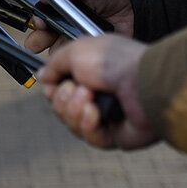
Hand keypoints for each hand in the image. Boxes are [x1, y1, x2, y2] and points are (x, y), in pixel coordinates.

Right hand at [24, 0, 133, 52]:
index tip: (41, 23)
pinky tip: (80, 54)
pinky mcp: (89, 55)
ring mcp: (76, 43)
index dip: (38, 23)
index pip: (41, 21)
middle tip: (40, 41)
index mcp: (59, 13)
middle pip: (42, 40)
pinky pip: (77, 63)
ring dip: (58, 51)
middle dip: (37, 41)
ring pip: (57, 54)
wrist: (133, 7)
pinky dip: (76, 60)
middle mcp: (64, 30)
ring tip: (66, 44)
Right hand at [38, 34, 154, 149]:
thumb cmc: (116, 61)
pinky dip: (88, 124)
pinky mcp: (116, 135)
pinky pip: (90, 137)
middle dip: (62, 99)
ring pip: (72, 124)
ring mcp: (107, 115)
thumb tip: (42, 75)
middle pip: (62, 107)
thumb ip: (54, 63)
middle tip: (76, 88)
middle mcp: (98, 93)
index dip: (53, 89)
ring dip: (74, 110)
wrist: (144, 82)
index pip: (61, 87)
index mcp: (91, 71)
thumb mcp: (76, 50)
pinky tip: (95, 113)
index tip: (51, 85)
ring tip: (89, 97)